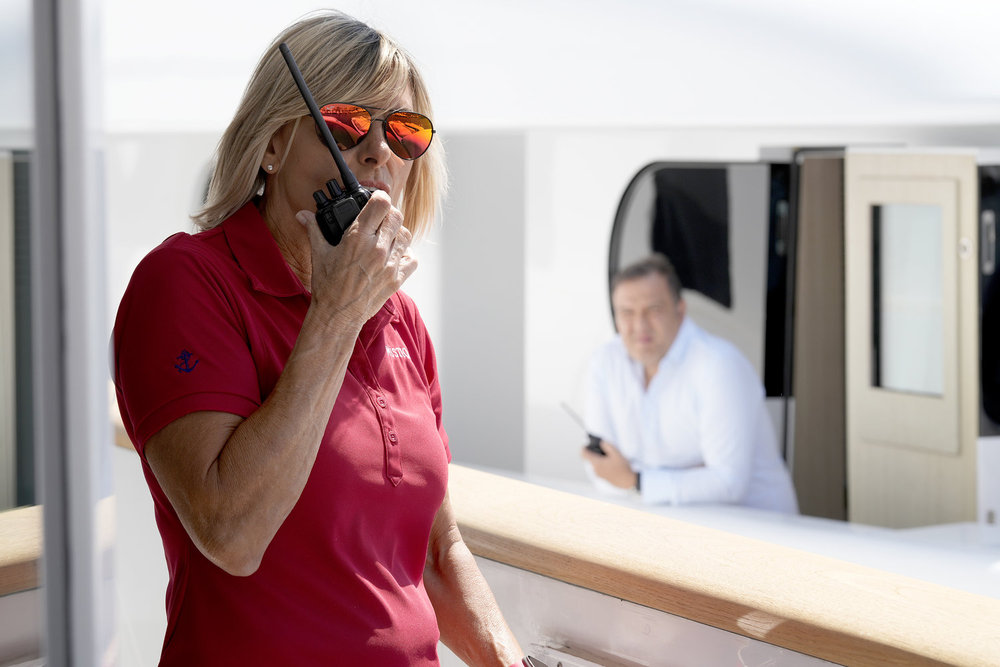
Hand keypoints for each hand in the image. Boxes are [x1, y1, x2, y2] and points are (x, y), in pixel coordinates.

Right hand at [297, 191, 416, 328]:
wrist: (337, 316)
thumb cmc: (327, 286)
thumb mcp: (319, 254)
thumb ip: (314, 230)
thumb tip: (302, 215)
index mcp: (357, 237)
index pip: (381, 203)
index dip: (380, 198)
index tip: (376, 201)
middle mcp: (377, 248)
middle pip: (396, 216)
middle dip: (388, 215)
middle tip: (379, 221)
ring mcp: (389, 264)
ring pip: (406, 235)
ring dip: (398, 234)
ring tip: (386, 239)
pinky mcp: (396, 279)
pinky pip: (412, 259)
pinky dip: (406, 255)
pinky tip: (394, 257)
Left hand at [582, 441, 637, 489]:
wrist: (628, 481)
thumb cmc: (623, 468)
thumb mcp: (616, 453)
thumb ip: (608, 446)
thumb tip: (602, 442)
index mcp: (597, 463)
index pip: (584, 455)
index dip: (584, 448)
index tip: (587, 445)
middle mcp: (596, 470)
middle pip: (589, 459)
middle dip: (593, 453)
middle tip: (601, 449)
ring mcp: (599, 475)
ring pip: (595, 464)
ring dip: (598, 459)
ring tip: (607, 456)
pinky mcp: (603, 478)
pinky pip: (599, 469)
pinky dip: (601, 465)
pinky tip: (610, 463)